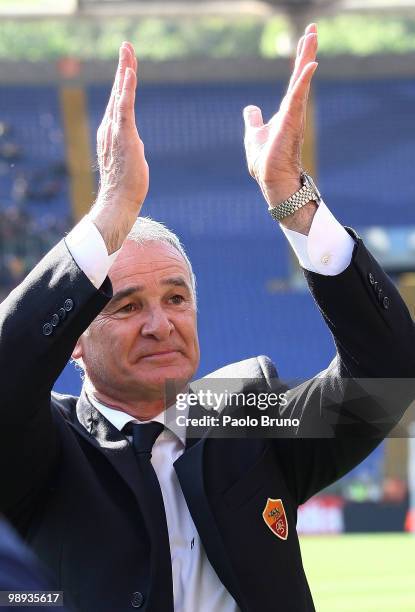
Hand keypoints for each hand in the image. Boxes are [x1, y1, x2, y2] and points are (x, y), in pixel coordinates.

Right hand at [90, 42, 148, 252]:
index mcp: (112, 132)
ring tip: (128, 51)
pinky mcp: (123, 135)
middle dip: (123, 67)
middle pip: (118, 92)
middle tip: (127, 46)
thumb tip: (135, 146)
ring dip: (125, 71)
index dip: (123, 82)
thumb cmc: (126, 186)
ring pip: (120, 95)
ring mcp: (115, 130)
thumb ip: (131, 147)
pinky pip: (125, 107)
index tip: (128, 64)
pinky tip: (129, 73)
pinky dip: (126, 89)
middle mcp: (110, 127)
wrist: (119, 201)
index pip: (119, 102)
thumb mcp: (130, 159)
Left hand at [243, 23, 317, 231]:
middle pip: (300, 75)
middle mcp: (293, 111)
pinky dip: (303, 81)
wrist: (271, 180)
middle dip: (306, 52)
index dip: (298, 61)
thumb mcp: (254, 134)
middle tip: (313, 28)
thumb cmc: (265, 162)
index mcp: (285, 111)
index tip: (304, 39)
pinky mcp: (291, 123)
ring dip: (306, 58)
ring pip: (300, 81)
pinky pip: (298, 97)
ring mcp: (294, 116)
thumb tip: (250, 108)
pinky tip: (310, 65)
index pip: (293, 81)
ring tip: (311, 36)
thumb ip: (254, 120)